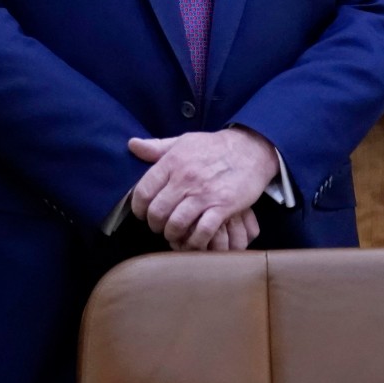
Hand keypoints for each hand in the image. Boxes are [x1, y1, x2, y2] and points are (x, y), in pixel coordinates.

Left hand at [128, 128, 277, 250]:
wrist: (251, 149)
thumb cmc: (214, 146)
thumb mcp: (184, 141)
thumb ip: (157, 147)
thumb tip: (132, 145)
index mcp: (172, 162)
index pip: (143, 192)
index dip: (138, 208)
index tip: (143, 213)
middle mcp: (185, 179)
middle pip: (157, 212)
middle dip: (154, 225)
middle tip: (160, 226)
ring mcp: (204, 194)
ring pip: (176, 224)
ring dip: (172, 234)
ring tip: (174, 234)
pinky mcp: (223, 207)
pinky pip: (202, 232)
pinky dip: (194, 241)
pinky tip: (194, 240)